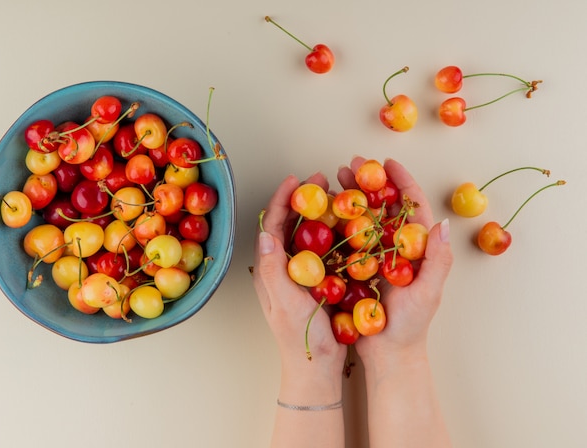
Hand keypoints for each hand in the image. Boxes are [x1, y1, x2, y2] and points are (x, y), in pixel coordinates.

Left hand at [253, 172, 346, 370]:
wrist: (317, 367)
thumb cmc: (299, 339)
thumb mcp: (286, 302)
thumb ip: (274, 270)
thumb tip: (265, 234)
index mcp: (269, 270)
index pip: (272, 226)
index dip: (282, 200)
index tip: (294, 180)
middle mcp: (283, 267)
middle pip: (290, 224)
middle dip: (303, 199)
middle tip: (320, 180)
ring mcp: (301, 274)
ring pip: (308, 234)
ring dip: (319, 212)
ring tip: (335, 194)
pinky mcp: (318, 281)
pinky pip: (324, 250)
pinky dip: (334, 232)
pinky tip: (347, 222)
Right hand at [337, 157, 452, 364]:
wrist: (388, 354)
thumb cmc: (412, 326)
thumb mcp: (429, 292)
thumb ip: (438, 259)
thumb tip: (443, 223)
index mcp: (418, 248)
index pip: (412, 206)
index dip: (401, 181)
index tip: (387, 163)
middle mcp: (397, 247)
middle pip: (384, 206)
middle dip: (369, 183)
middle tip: (351, 165)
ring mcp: (376, 256)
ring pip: (364, 218)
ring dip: (351, 197)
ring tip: (336, 180)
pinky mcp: (358, 268)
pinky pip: (348, 239)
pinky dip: (338, 222)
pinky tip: (325, 211)